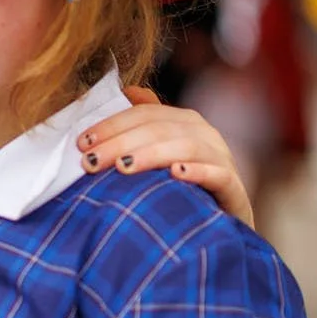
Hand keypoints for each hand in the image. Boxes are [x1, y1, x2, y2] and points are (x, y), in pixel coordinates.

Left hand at [80, 87, 254, 227]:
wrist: (219, 226)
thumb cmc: (182, 188)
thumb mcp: (159, 154)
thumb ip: (145, 123)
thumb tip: (127, 91)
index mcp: (184, 122)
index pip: (144, 114)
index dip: (112, 125)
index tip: (82, 142)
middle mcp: (205, 135)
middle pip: (161, 129)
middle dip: (121, 142)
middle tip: (91, 160)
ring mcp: (222, 159)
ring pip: (188, 146)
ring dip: (152, 154)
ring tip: (123, 167)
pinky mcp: (234, 189)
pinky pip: (218, 174)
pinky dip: (198, 171)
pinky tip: (176, 173)